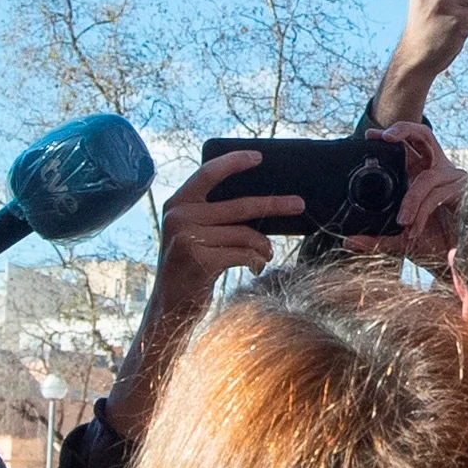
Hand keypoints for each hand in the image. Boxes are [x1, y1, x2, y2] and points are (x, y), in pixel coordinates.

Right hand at [104, 155, 313, 439]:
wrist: (169, 310)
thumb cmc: (189, 272)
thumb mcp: (195, 237)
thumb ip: (214, 217)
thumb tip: (261, 202)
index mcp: (177, 205)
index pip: (207, 174)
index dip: (234, 162)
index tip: (258, 157)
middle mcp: (179, 217)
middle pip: (239, 205)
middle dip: (274, 205)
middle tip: (299, 204)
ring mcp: (187, 238)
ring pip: (245, 233)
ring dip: (263, 246)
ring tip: (266, 255)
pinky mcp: (200, 259)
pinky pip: (243, 253)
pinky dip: (256, 260)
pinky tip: (255, 267)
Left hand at [344, 120, 463, 270]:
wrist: (456, 262)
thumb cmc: (432, 245)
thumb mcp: (399, 241)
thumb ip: (376, 239)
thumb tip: (349, 241)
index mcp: (421, 173)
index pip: (408, 144)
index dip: (392, 134)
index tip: (370, 135)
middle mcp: (438, 170)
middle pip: (424, 135)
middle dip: (404, 130)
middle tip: (386, 138)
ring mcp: (453, 179)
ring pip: (428, 176)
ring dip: (411, 199)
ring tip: (402, 222)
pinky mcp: (464, 193)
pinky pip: (438, 195)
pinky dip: (423, 211)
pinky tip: (414, 229)